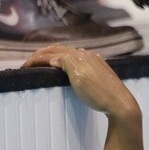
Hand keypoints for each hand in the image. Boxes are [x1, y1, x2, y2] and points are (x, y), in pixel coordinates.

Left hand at [21, 45, 137, 117]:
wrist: (119, 101)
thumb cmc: (111, 97)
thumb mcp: (100, 82)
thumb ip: (90, 76)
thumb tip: (80, 75)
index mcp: (93, 57)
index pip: (68, 50)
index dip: (54, 54)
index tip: (44, 61)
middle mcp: (86, 54)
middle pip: (57, 48)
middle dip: (41, 53)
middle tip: (30, 62)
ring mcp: (80, 59)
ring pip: (52, 51)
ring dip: (37, 57)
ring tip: (27, 65)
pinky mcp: (74, 67)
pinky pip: (51, 59)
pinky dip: (40, 60)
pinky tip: (33, 66)